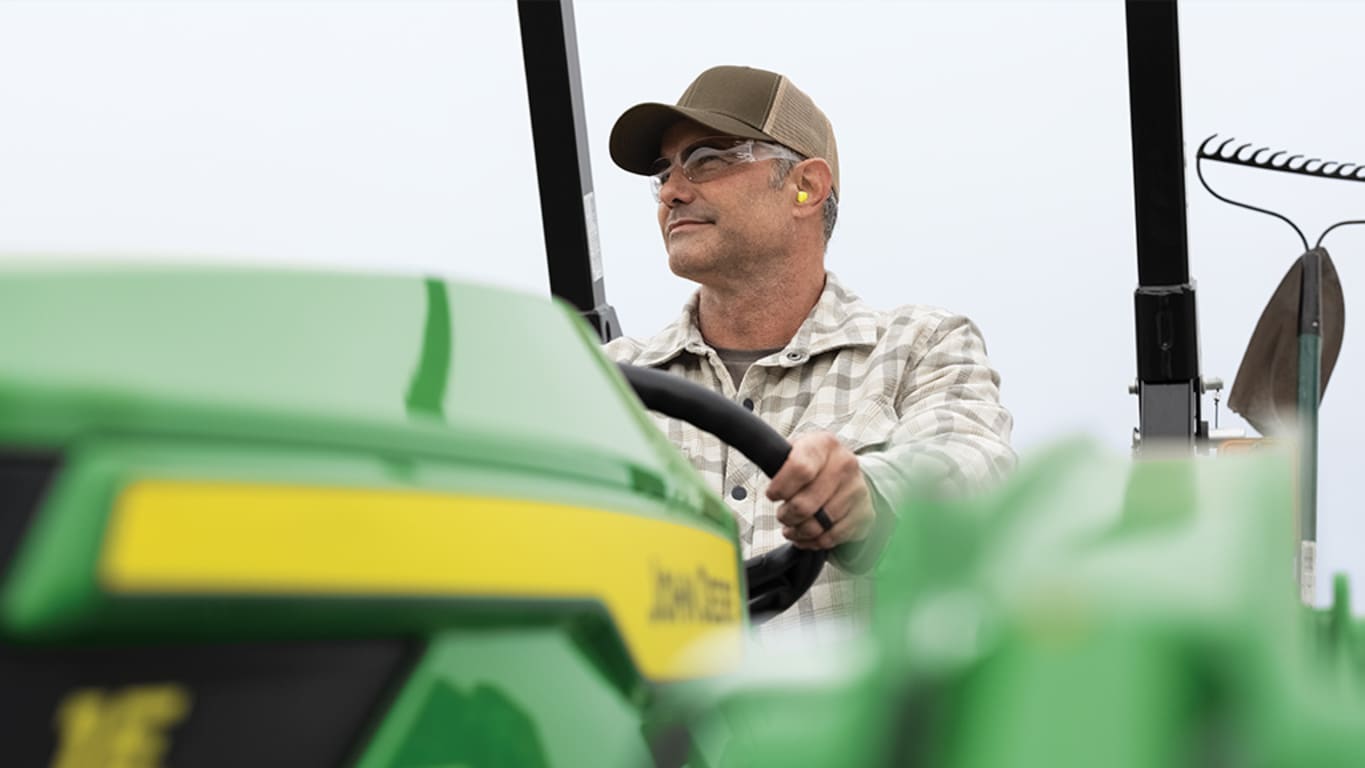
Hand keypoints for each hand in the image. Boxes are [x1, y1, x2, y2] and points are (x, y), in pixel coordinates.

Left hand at [766, 431, 875, 549]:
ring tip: (793, 526)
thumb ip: (780, 461)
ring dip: (798, 531)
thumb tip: (766, 464)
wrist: (848, 473)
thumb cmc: (814, 465)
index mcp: (825, 444)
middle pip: (805, 505)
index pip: (799, 469)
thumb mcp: (797, 452)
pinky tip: (808, 535)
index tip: (773, 494)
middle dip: (786, 515)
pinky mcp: (864, 514)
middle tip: (783, 514)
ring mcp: (857, 490)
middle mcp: (846, 464)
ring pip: (817, 526)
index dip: (780, 488)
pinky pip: (831, 538)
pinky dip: (813, 542)